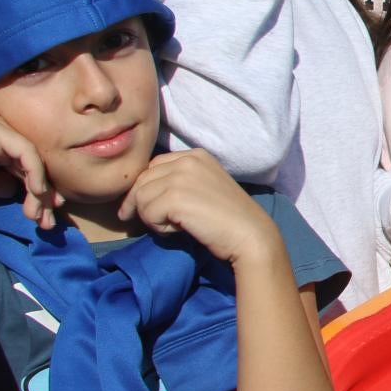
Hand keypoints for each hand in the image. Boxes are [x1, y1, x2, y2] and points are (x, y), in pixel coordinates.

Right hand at [0, 117, 61, 228]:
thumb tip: (14, 191)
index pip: (25, 168)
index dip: (37, 193)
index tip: (43, 217)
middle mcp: (3, 134)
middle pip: (33, 166)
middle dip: (43, 196)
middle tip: (48, 222)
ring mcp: (2, 130)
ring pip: (33, 161)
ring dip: (40, 191)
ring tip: (38, 215)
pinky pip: (27, 153)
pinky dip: (35, 173)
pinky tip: (36, 193)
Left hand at [116, 149, 279, 266]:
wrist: (250, 235)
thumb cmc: (228, 219)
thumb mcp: (203, 188)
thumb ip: (179, 181)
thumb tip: (140, 193)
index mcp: (195, 155)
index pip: (153, 166)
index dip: (146, 189)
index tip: (145, 208)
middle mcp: (187, 159)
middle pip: (142, 180)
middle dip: (143, 205)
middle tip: (159, 224)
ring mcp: (180, 176)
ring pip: (141, 197)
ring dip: (152, 218)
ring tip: (176, 226)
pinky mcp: (175, 197)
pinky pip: (147, 213)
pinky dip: (158, 228)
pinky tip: (179, 230)